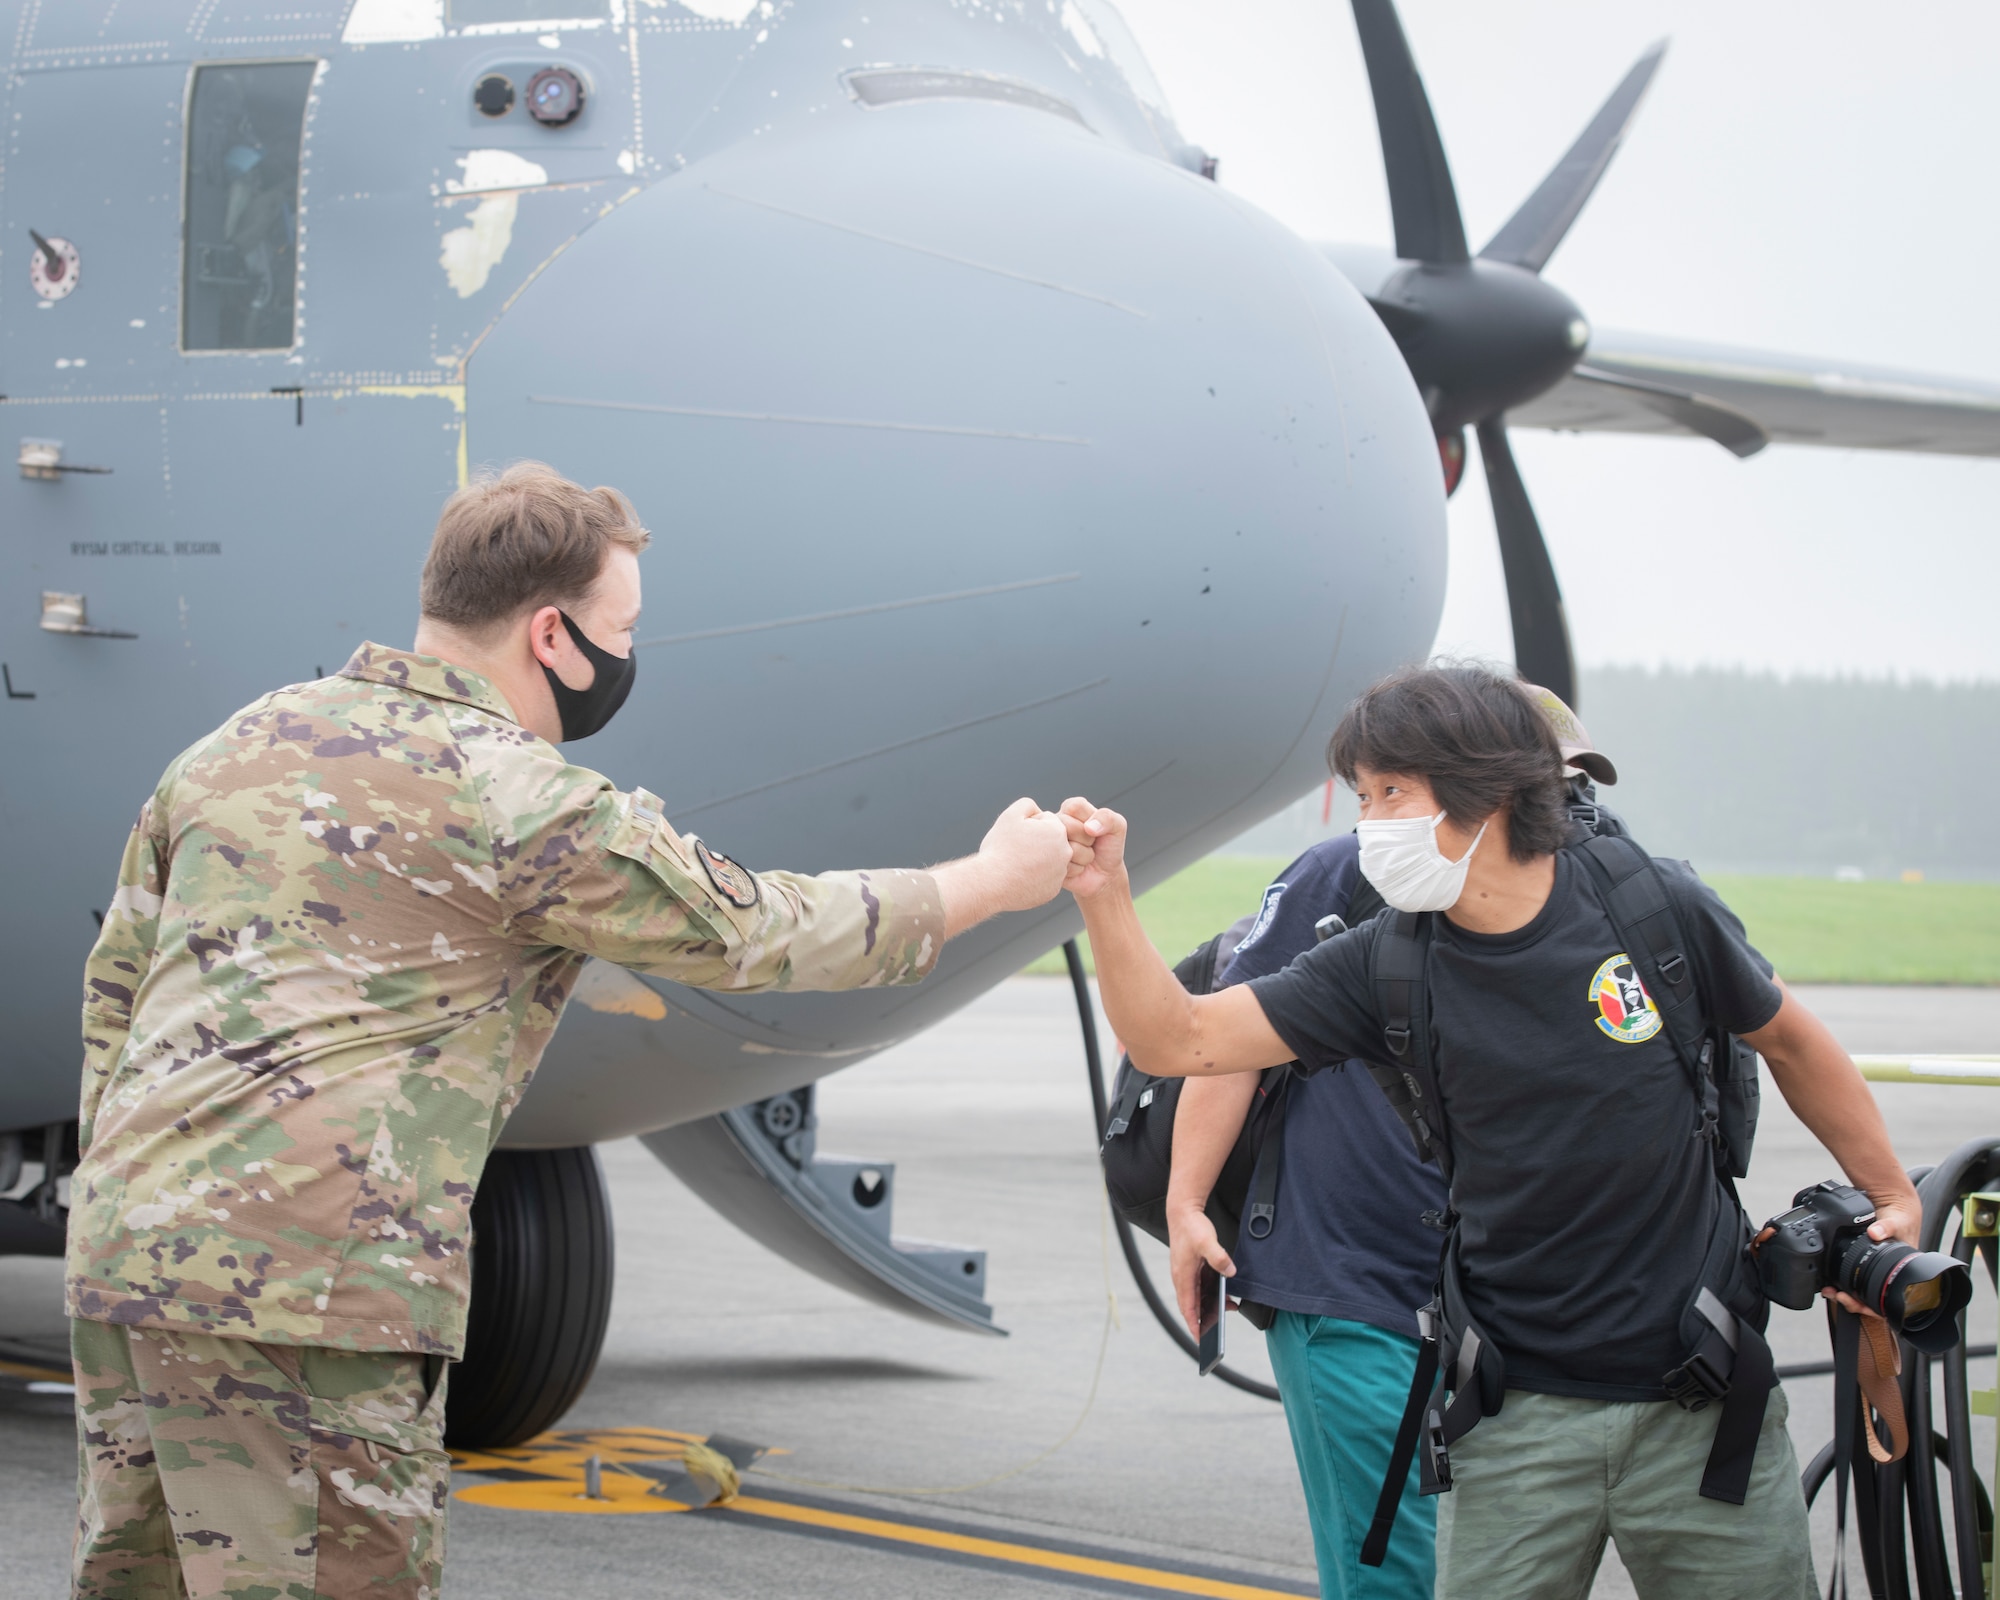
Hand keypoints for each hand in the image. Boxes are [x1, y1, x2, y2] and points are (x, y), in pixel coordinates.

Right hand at [973, 798, 1071, 913]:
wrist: (992, 883)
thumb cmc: (1000, 848)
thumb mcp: (1011, 815)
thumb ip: (1028, 805)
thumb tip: (1038, 810)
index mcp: (1058, 831)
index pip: (1046, 821)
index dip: (1028, 826)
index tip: (1017, 836)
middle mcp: (1065, 853)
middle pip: (1050, 840)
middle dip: (1036, 842)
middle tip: (1017, 850)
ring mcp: (1060, 874)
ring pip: (1048, 860)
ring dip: (1036, 860)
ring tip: (1017, 864)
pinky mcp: (1053, 891)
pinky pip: (1044, 879)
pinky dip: (1034, 877)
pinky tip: (1020, 878)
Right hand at [1059, 798, 1127, 898]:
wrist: (1105, 875)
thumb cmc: (1109, 846)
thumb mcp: (1118, 826)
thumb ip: (1108, 817)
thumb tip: (1089, 827)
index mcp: (1070, 809)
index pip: (1074, 807)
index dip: (1089, 821)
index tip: (1095, 829)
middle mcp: (1056, 823)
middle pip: (1068, 826)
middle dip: (1087, 840)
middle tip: (1090, 844)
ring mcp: (1049, 843)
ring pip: (1065, 847)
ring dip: (1083, 856)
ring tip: (1084, 856)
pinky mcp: (1048, 862)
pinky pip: (1063, 865)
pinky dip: (1077, 869)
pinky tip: (1077, 867)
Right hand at [1168, 1201, 1234, 1338]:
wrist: (1183, 1211)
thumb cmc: (1191, 1227)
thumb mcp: (1207, 1241)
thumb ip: (1219, 1258)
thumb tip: (1230, 1272)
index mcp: (1183, 1275)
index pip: (1187, 1307)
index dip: (1194, 1324)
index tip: (1200, 1338)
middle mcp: (1181, 1277)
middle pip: (1191, 1306)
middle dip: (1202, 1320)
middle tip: (1216, 1332)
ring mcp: (1185, 1273)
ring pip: (1196, 1297)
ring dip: (1208, 1306)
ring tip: (1228, 1308)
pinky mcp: (1190, 1268)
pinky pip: (1199, 1287)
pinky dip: (1209, 1294)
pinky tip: (1223, 1293)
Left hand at [1817, 1184, 1922, 1318]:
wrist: (1894, 1206)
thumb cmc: (1902, 1219)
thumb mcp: (1897, 1222)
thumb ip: (1887, 1226)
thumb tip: (1875, 1233)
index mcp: (1899, 1273)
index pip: (1887, 1300)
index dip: (1871, 1306)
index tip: (1855, 1301)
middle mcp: (1886, 1275)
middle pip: (1870, 1301)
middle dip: (1852, 1303)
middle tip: (1837, 1295)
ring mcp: (1873, 1270)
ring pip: (1859, 1292)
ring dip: (1844, 1294)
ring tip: (1829, 1291)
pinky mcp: (1861, 1260)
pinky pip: (1850, 1277)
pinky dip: (1839, 1281)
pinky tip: (1828, 1280)